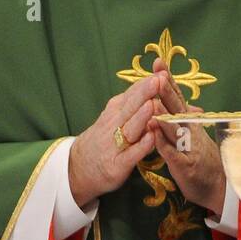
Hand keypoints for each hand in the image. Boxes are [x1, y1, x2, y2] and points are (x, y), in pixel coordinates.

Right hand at [68, 74, 164, 208]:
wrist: (79, 167)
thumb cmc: (103, 139)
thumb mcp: (112, 117)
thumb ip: (130, 104)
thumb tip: (152, 83)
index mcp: (115, 111)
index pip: (131, 94)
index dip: (146, 83)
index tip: (161, 71)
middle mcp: (114, 124)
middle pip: (130, 107)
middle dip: (145, 93)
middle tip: (159, 80)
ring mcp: (115, 145)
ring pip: (130, 128)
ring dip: (142, 117)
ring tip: (154, 104)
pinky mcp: (117, 165)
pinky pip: (131, 154)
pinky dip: (141, 146)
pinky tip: (152, 139)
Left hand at [149, 57, 225, 215]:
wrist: (217, 186)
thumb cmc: (199, 156)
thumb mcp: (192, 132)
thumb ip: (184, 114)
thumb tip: (180, 96)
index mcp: (189, 121)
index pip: (177, 96)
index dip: (168, 79)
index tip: (158, 61)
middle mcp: (190, 130)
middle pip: (176, 106)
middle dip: (166, 90)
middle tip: (156, 74)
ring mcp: (188, 147)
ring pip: (174, 127)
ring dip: (163, 114)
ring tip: (152, 101)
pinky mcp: (185, 165)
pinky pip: (173, 152)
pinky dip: (163, 141)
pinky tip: (153, 132)